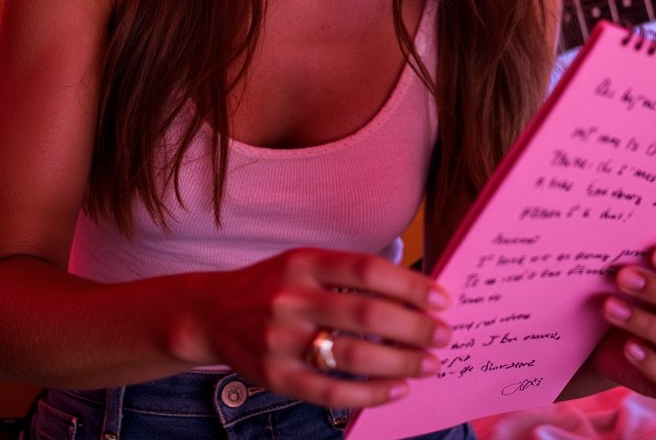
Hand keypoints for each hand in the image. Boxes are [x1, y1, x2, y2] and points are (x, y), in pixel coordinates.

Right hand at [171, 248, 450, 407]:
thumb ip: (348, 273)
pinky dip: (371, 394)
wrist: (211, 313)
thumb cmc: (273, 284)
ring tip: (428, 363)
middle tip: (444, 335)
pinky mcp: (276, 378)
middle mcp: (291, 297)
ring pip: (353, 356)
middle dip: (414, 327)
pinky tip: (397, 389)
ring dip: (399, 362)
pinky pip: (332, 391)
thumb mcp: (303, 262)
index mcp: (303, 261)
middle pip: (365, 313)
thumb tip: (414, 291)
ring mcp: (281, 340)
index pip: (367, 269)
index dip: (409, 285)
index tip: (442, 298)